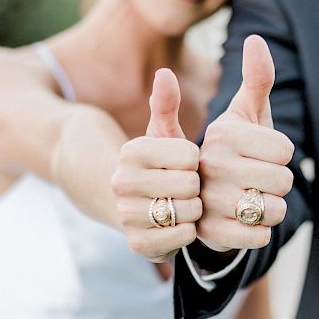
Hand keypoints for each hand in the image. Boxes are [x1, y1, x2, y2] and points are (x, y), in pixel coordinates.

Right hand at [112, 69, 199, 261]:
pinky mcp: (138, 244)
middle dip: (197, 187)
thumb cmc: (158, 165)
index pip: (190, 154)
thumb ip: (166, 104)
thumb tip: (165, 74)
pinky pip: (183, 237)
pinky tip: (179, 224)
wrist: (130, 206)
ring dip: (194, 210)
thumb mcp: (162, 133)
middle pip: (190, 184)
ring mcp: (127, 215)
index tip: (185, 163)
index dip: (196, 161)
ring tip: (183, 204)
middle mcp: (122, 182)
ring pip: (188, 212)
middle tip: (188, 187)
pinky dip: (188, 231)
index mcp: (131, 151)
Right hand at [197, 35, 295, 251]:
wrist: (198, 195)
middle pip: (283, 181)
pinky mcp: (209, 234)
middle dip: (279, 183)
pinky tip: (244, 220)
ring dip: (271, 208)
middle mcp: (209, 165)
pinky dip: (260, 231)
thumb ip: (255, 80)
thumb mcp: (242, 114)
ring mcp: (206, 202)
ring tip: (250, 199)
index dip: (281, 155)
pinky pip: (260, 236)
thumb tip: (256, 40)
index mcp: (222, 135)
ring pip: (274, 211)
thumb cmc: (232, 149)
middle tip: (256, 179)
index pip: (285, 151)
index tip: (259, 154)